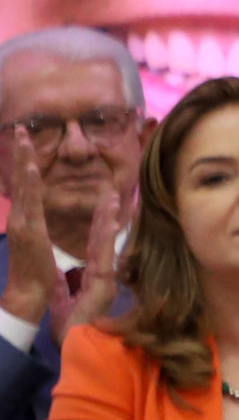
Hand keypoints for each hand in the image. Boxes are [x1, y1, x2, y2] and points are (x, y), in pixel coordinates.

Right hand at [1, 132, 55, 328]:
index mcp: (26, 216)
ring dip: (24, 160)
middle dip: (21, 153)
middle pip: (21, 178)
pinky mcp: (29, 229)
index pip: (26, 184)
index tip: (25, 141)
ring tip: (24, 138)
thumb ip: (35, 222)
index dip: (25, 162)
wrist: (28, 291)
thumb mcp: (36, 239)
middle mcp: (21, 215)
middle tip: (20, 129)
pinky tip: (32, 167)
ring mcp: (23, 221)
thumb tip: (36, 209)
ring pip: (25, 185)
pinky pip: (31, 202)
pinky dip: (30, 183)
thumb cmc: (35, 268)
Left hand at [46, 184, 125, 347]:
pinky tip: (110, 222)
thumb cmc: (71, 327)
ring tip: (113, 199)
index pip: (97, 247)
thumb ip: (62, 285)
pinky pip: (105, 257)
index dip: (101, 227)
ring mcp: (106, 279)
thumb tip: (59, 272)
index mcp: (94, 278)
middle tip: (111, 194)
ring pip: (107, 244)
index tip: (105, 210)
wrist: (75, 343)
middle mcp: (104, 275)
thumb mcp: (62, 300)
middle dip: (107, 216)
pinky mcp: (104, 284)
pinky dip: (107, 239)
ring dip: (110, 220)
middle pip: (104, 240)